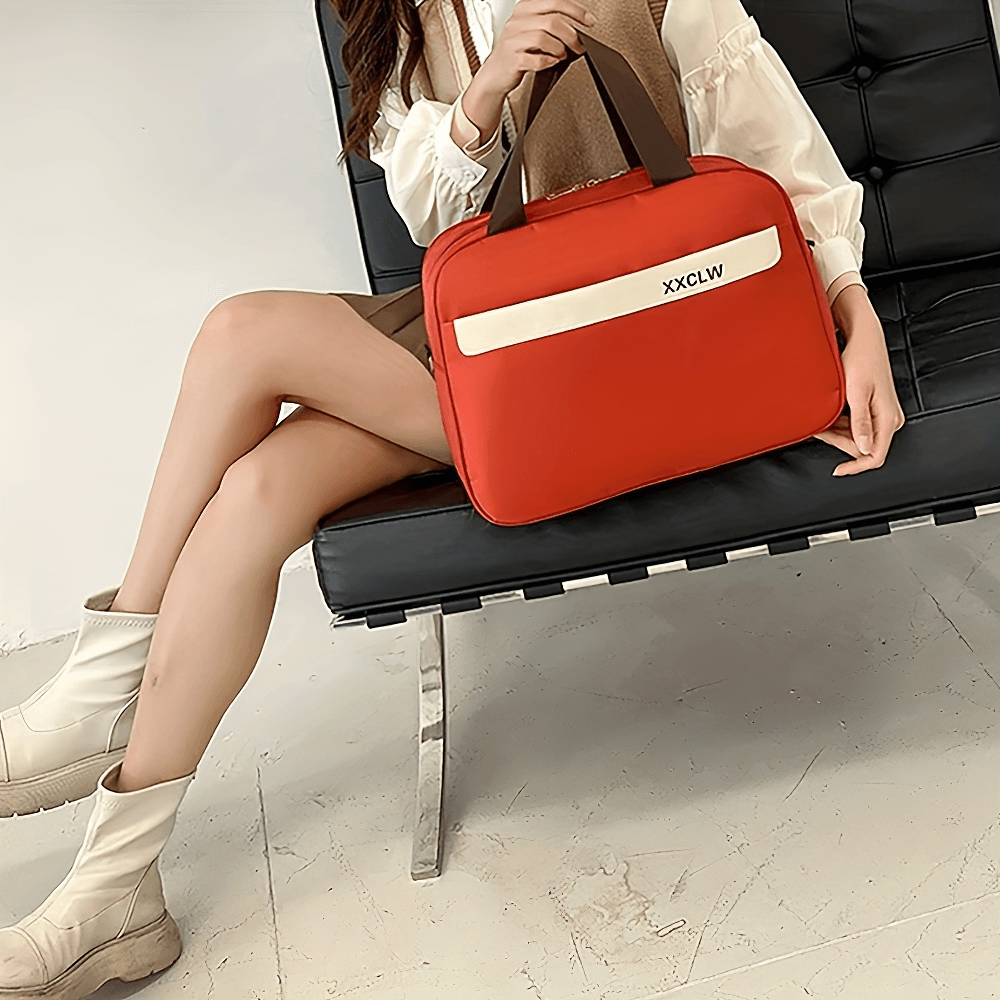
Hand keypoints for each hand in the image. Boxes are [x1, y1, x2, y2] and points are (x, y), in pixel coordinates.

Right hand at [480, 0, 596, 96]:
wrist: (494, 75)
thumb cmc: (517, 53)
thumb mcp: (532, 31)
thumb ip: (550, 24)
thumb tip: (579, 27)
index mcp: (524, 9)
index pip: (555, 2)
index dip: (576, 11)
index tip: (589, 21)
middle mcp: (517, 22)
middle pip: (552, 21)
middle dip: (571, 35)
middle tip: (578, 45)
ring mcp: (512, 40)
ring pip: (544, 37)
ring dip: (559, 48)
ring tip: (562, 55)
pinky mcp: (512, 59)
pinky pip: (536, 59)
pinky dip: (548, 61)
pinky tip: (551, 62)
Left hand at [813, 285, 905, 475]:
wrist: (863, 338)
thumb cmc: (861, 359)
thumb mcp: (856, 392)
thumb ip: (860, 422)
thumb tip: (863, 448)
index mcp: (888, 418)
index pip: (875, 456)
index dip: (856, 467)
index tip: (838, 470)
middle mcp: (889, 419)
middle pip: (861, 447)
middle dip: (838, 442)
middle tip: (818, 430)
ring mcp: (881, 414)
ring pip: (856, 437)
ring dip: (836, 432)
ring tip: (819, 420)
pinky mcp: (873, 408)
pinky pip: (855, 425)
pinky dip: (839, 423)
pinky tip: (828, 414)